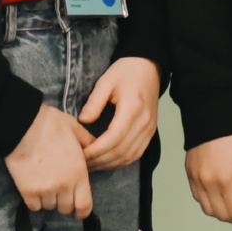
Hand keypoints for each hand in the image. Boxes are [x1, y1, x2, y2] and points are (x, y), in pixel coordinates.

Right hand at [5, 104, 95, 217]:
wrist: (23, 125)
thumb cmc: (50, 124)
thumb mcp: (75, 129)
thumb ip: (87, 141)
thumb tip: (95, 146)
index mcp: (78, 172)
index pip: (84, 206)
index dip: (82, 211)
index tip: (78, 211)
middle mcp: (64, 185)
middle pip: (66, 209)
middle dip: (64, 202)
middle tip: (59, 191)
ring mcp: (45, 190)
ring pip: (50, 207)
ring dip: (49, 200)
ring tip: (45, 185)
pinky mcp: (28, 191)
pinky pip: (34, 207)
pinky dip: (34, 200)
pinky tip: (34, 188)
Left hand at [80, 57, 160, 171]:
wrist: (148, 66)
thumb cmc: (126, 71)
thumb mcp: (105, 81)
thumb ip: (94, 102)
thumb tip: (83, 122)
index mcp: (132, 108)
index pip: (113, 139)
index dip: (96, 151)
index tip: (80, 154)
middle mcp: (144, 122)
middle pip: (121, 151)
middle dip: (100, 161)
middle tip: (82, 163)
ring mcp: (149, 129)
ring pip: (129, 156)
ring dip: (110, 164)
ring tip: (92, 165)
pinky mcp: (151, 132)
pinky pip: (136, 154)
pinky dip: (121, 161)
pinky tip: (108, 161)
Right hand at [185, 132, 231, 229]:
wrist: (214, 110)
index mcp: (227, 178)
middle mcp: (208, 182)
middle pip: (222, 215)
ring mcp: (196, 177)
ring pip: (208, 209)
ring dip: (222, 213)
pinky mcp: (189, 172)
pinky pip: (198, 197)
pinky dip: (209, 203)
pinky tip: (220, 197)